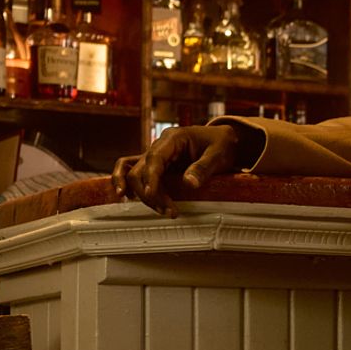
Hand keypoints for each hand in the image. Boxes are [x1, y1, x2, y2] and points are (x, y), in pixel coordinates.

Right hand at [113, 123, 242, 214]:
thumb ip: (203, 168)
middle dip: (150, 193)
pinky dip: (129, 184)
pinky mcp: (158, 166)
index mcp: (173, 138)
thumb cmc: (222, 144)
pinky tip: (126, 196)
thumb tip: (189, 183)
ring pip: (135, 174)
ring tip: (162, 210)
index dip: (150, 177)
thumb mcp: (218, 154)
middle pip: (140, 169)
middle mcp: (160, 145)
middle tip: (170, 211)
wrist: (224, 141)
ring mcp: (156, 156)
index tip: (152, 194)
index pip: (154, 157)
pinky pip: (135, 172)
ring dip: (143, 194)